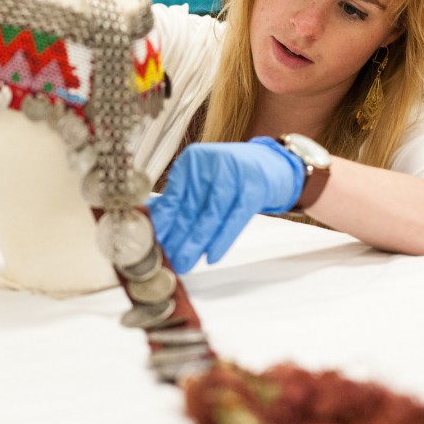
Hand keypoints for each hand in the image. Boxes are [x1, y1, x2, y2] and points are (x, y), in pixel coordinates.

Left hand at [147, 138, 305, 273]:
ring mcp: (235, 174)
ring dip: (196, 243)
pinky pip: (235, 219)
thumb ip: (180, 197)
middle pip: (190, 207)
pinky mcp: (255, 188)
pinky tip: (211, 257)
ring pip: (210, 216)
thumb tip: (152, 221)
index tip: (154, 242)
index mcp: (194, 160)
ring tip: (184, 263)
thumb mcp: (203, 178)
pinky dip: (222, 240)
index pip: (174, 195)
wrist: (272, 164)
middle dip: (177, 237)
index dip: (164, 222)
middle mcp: (212, 163)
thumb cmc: (230, 175)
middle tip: (167, 259)